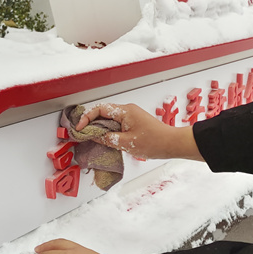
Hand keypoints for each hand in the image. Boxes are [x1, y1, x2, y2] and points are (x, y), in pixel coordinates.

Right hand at [75, 103, 203, 160]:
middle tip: (83, 134)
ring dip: (100, 127)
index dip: (87, 118)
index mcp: (125, 111)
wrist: (172, 144)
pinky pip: (117, 124)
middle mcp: (127, 110)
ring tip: (93, 138)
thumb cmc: (154, 142)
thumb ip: (108, 138)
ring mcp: (131, 116)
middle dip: (91, 123)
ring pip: (109, 119)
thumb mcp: (126, 143)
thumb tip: (94, 136)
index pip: (100, 109)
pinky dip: (109, 130)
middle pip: (103, 112)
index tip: (80, 128)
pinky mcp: (134, 123)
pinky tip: (106, 140)